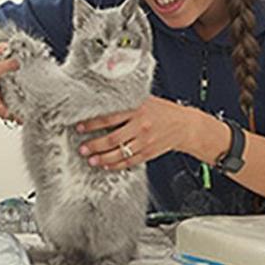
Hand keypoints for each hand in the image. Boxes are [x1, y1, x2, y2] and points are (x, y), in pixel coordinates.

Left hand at [75, 96, 194, 170]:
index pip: (109, 117)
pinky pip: (130, 162)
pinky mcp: (149, 153)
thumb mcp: (144, 99)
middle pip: (112, 138)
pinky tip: (107, 165)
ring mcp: (145, 142)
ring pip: (120, 153)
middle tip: (82, 148)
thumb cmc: (163, 110)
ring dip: (103, 158)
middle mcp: (140, 126)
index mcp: (136, 109)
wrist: (185, 125)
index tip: (79, 127)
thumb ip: (126, 101)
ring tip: (91, 160)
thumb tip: (102, 100)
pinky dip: (117, 165)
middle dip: (94, 144)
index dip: (92, 123)